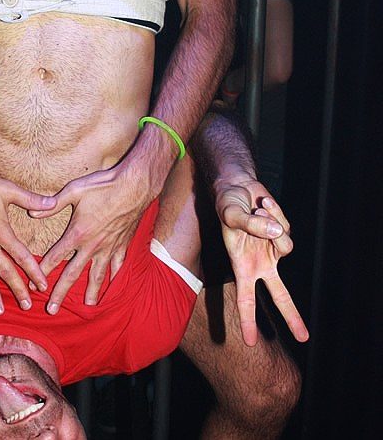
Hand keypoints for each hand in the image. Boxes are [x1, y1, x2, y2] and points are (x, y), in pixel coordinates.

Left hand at [31, 163, 147, 313]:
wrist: (133, 186)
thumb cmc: (102, 186)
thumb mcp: (73, 191)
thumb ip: (53, 205)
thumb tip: (33, 213)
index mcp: (77, 233)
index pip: (56, 256)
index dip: (43, 271)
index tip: (33, 284)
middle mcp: (92, 245)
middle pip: (73, 274)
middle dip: (61, 293)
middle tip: (52, 310)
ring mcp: (109, 248)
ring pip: (97, 276)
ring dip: (90, 293)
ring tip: (87, 308)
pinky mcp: (122, 245)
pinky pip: (118, 267)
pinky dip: (114, 280)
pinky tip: (113, 289)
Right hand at [214, 179, 308, 345]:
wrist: (237, 187)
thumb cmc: (227, 204)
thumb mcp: (231, 215)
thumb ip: (252, 226)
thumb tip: (277, 233)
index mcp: (242, 265)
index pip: (245, 298)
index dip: (247, 320)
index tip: (250, 342)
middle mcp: (260, 262)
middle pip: (280, 294)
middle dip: (291, 316)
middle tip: (302, 337)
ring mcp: (273, 249)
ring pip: (287, 247)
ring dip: (272, 226)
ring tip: (258, 211)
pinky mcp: (283, 235)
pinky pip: (286, 227)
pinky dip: (275, 213)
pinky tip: (263, 205)